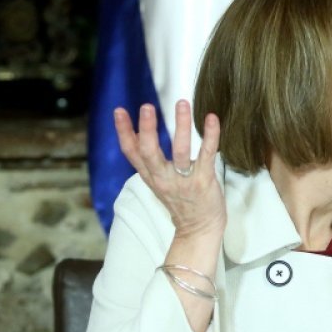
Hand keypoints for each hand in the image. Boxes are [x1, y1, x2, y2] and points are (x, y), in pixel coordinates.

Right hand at [114, 99, 225, 239]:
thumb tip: (136, 134)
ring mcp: (184, 180)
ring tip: (182, 103)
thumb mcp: (157, 181)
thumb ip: (148, 161)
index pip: (131, 153)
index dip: (123, 132)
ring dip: (181, 125)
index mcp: (151, 176)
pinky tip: (211, 118)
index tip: (119, 111)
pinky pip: (207, 155)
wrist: (199, 228)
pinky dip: (210, 135)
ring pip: (180, 151)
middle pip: (149, 152)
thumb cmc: (181, 200)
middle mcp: (164, 177)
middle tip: (147, 106)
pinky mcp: (204, 181)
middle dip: (147, 129)